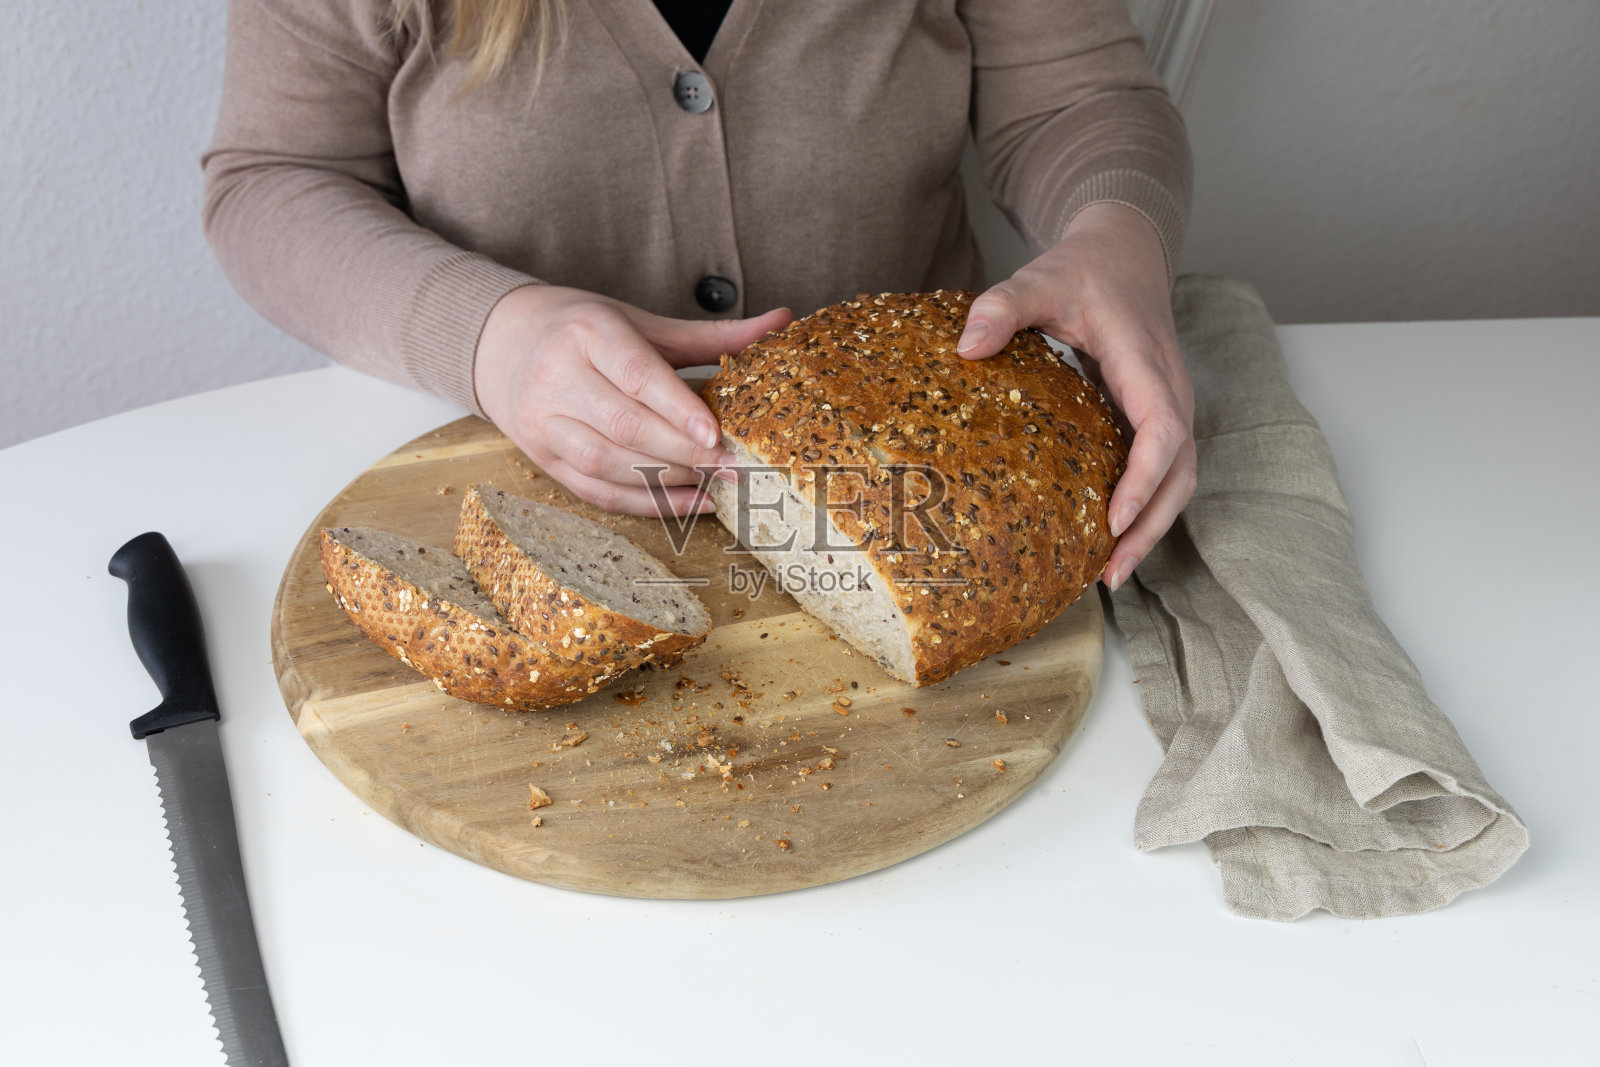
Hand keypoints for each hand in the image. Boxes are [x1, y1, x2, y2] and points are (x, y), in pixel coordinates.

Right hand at [474, 285, 792, 515]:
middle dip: (683, 452)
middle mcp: (557, 376)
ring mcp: (544, 421)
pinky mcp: (541, 456)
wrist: (500, 342)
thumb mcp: (640, 321)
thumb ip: (710, 333)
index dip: (676, 409)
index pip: (635, 376)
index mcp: (587, 331)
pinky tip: (689, 502)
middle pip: (624, 426)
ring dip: (666, 480)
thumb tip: (783, 322)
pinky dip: (645, 503)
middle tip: (732, 466)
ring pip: (607, 463)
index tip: (716, 433)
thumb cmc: (582, 330)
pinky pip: (595, 490)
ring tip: (715, 484)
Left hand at [956, 201, 1195, 591]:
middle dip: (1151, 526)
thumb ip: (1002, 306)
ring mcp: (1170, 406)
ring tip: (1108, 574)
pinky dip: (1144, 509)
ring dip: (1151, 528)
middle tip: (1108, 574)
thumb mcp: (1037, 278)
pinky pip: (1162, 471)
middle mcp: (1170, 390)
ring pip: (1179, 478)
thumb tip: (966, 348)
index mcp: (1145, 360)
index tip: (1113, 520)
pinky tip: (1107, 540)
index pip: (1162, 430)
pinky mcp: (1158, 417)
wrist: (1126, 253)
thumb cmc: (1083, 270)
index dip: (1143, 479)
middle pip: (1181, 471)